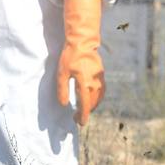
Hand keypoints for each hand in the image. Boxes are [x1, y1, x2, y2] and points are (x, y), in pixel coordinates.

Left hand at [58, 0, 104, 125]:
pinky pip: (102, 90)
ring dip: (93, 105)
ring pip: (99, 98)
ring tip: (85, 110)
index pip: (85, 104)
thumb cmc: (70, 56)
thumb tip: (64, 104)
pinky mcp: (101, 74)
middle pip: (93, 103)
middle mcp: (94, 83)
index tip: (80, 123)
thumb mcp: (62, 73)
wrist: (83, 42)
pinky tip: (93, 98)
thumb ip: (62, 89)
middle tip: (78, 118)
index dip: (83, 115)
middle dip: (86, 112)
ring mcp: (99, 78)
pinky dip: (98, 98)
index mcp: (84, 83)